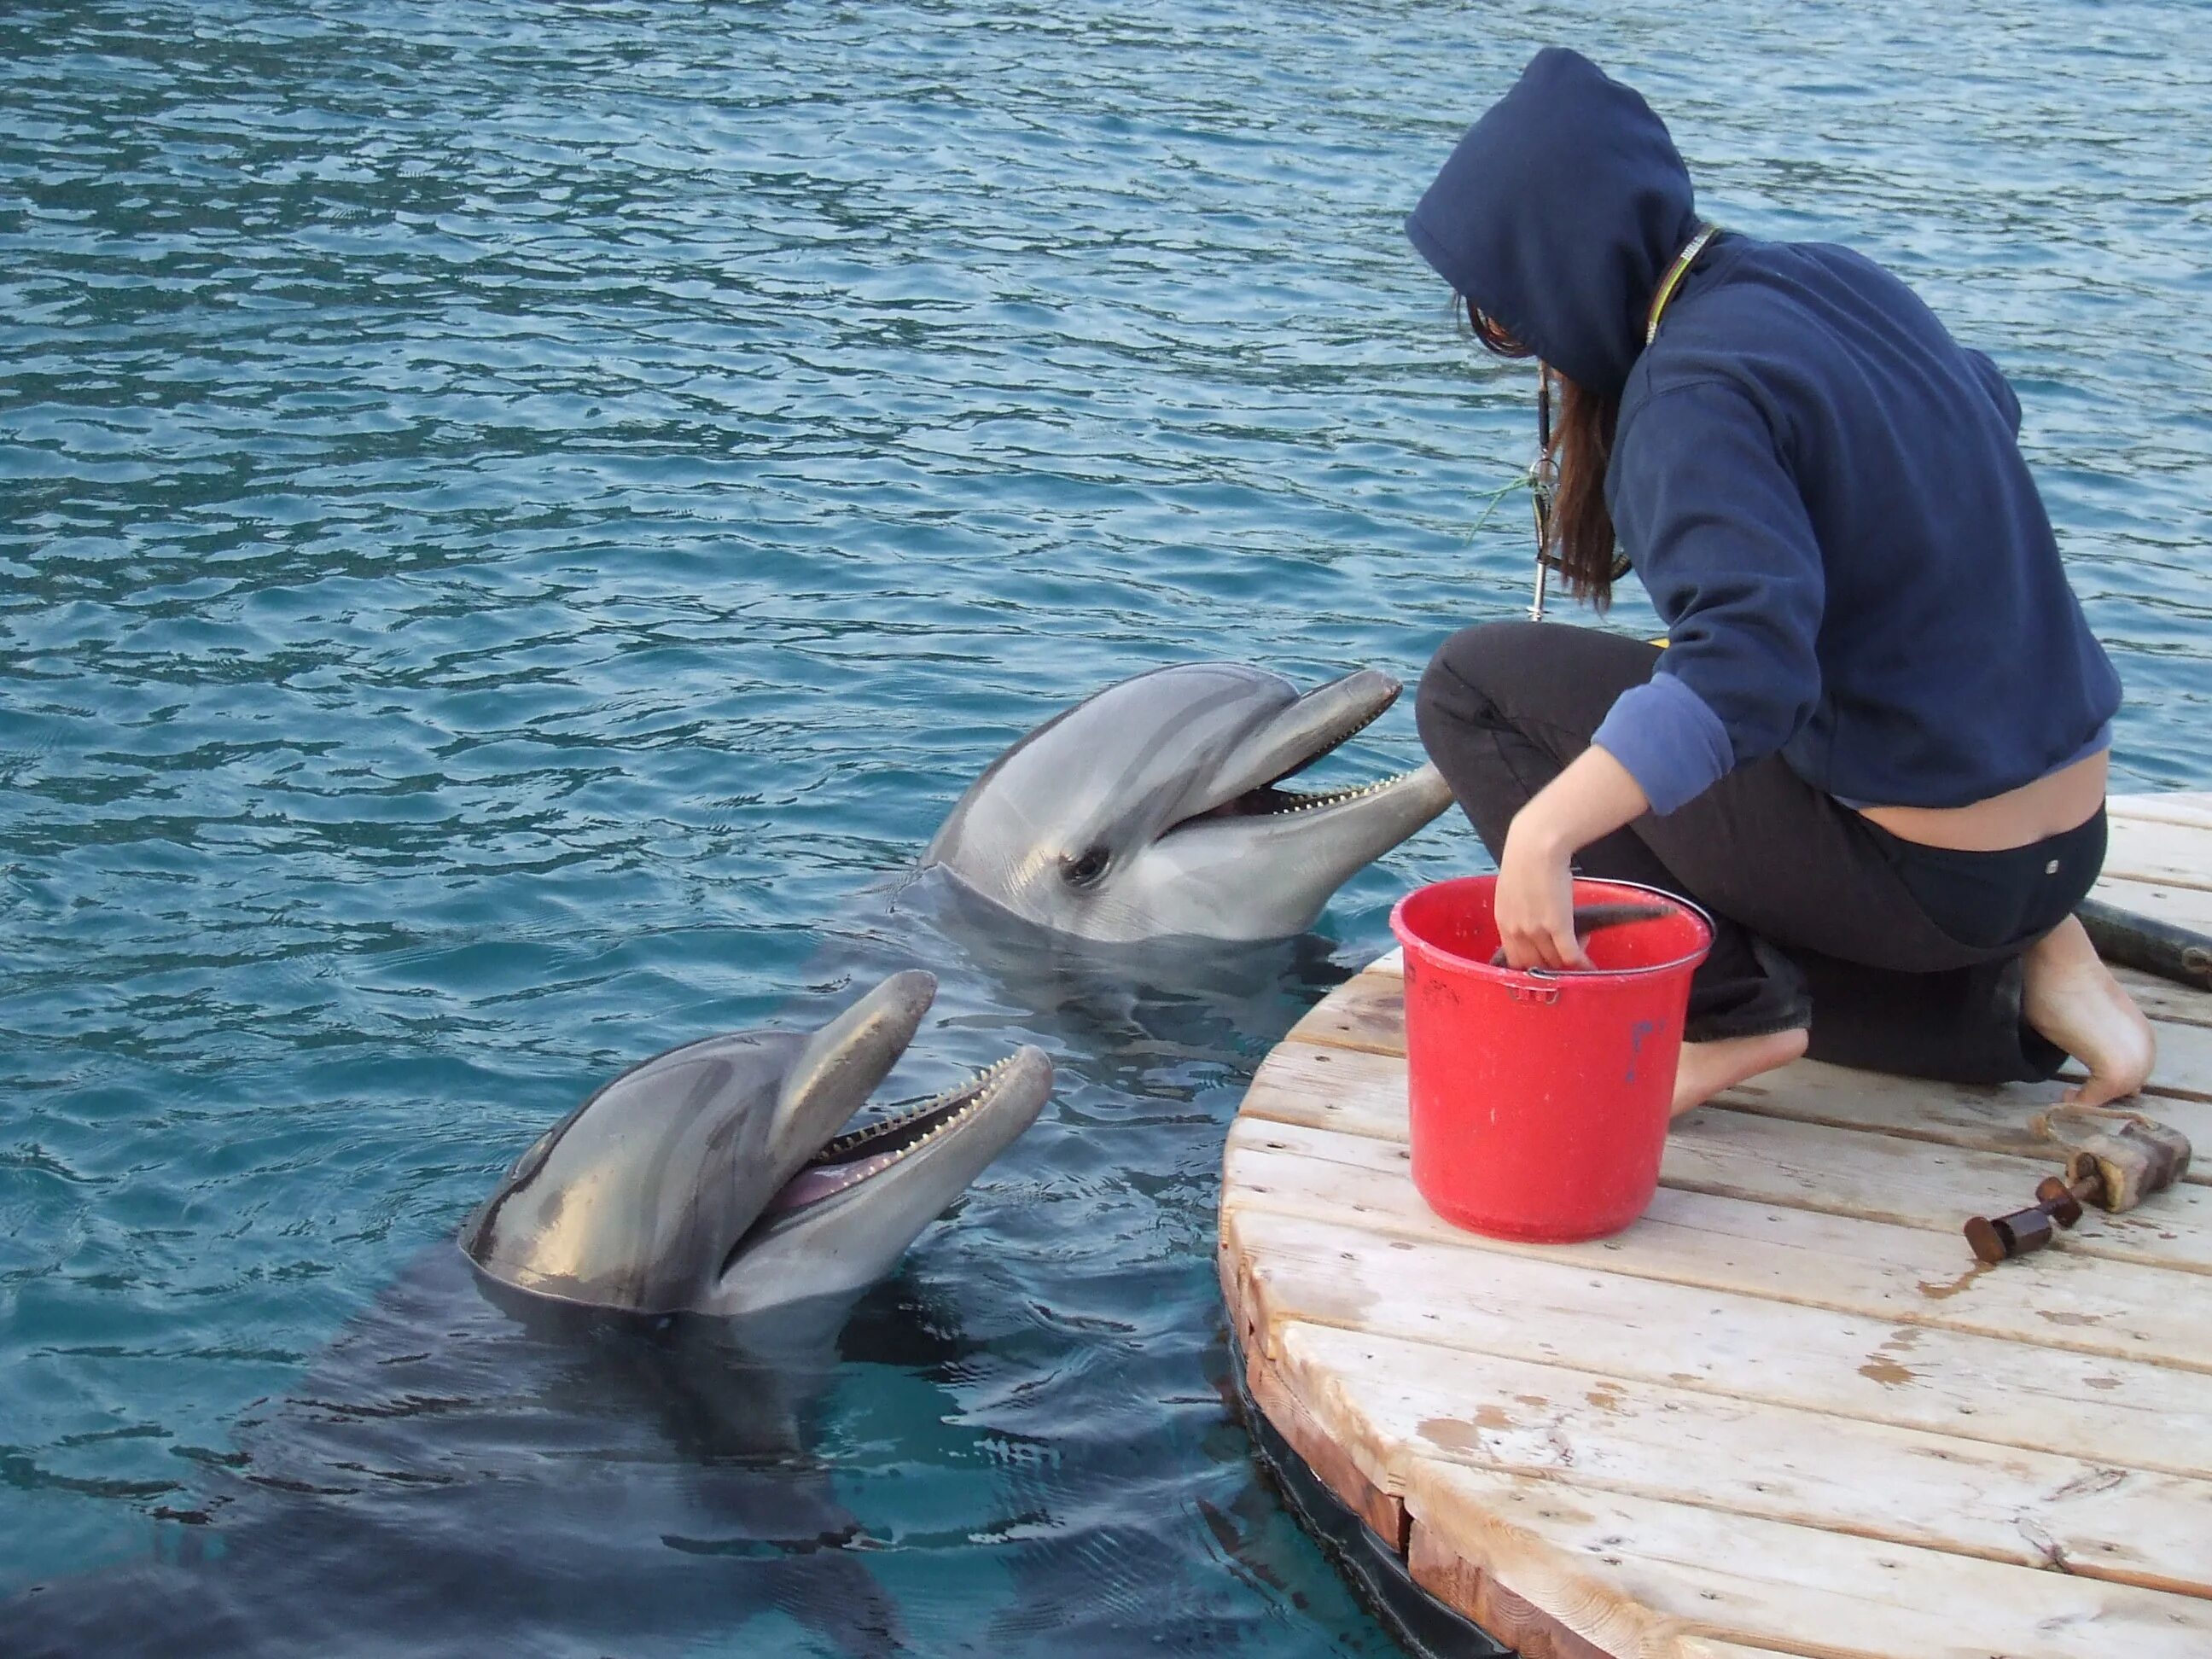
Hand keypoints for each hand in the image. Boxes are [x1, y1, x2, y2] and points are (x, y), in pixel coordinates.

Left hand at [1495, 815, 1590, 971]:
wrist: (1535, 848)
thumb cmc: (1524, 862)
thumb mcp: (1510, 892)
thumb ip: (1517, 912)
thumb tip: (1529, 919)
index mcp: (1504, 924)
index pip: (1515, 961)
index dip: (1531, 965)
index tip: (1544, 962)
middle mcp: (1517, 932)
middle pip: (1535, 965)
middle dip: (1551, 964)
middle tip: (1565, 951)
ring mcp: (1537, 931)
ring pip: (1554, 960)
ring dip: (1568, 958)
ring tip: (1580, 942)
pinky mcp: (1558, 926)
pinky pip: (1571, 955)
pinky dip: (1581, 964)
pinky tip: (1589, 967)